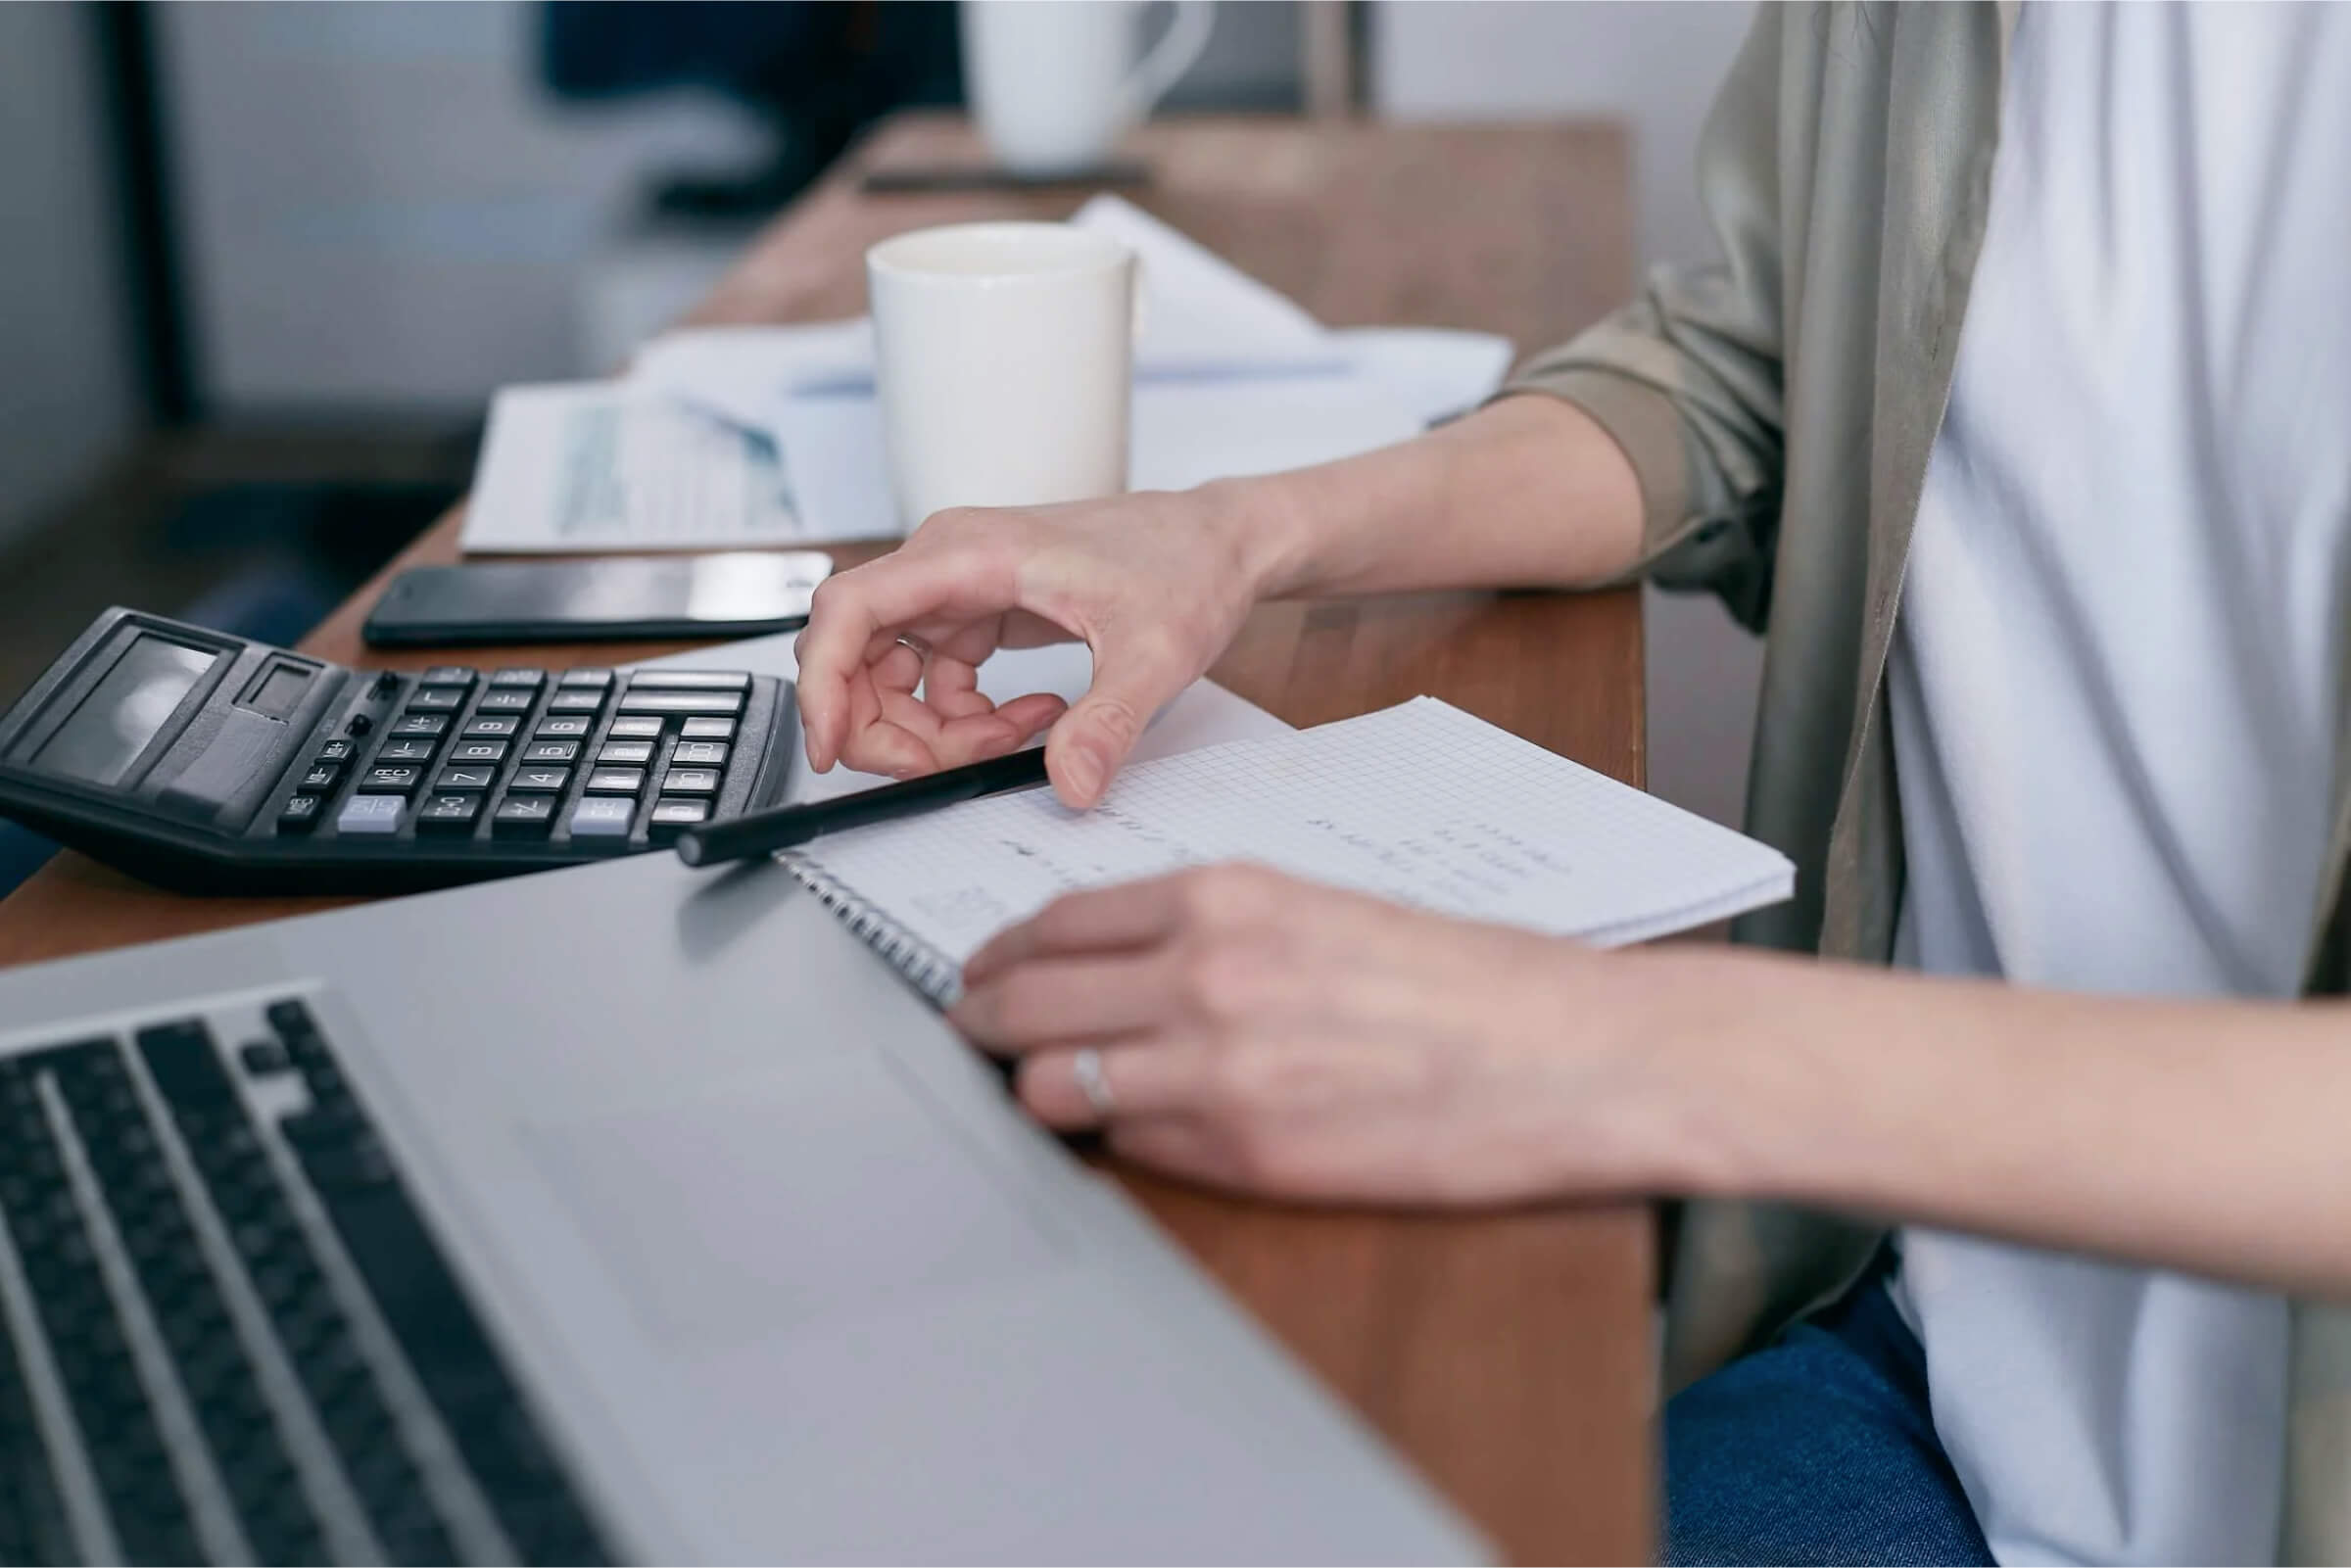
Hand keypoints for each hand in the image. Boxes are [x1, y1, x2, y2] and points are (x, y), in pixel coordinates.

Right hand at [793, 484, 1279, 806]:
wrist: (1220, 542)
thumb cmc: (1187, 565)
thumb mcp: (1156, 653)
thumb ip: (1108, 722)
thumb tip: (1071, 785)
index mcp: (968, 552)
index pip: (851, 608)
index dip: (823, 681)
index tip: (830, 748)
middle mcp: (948, 563)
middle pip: (858, 653)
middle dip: (885, 727)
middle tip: (941, 770)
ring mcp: (960, 589)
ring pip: (893, 674)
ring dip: (932, 729)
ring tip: (1014, 740)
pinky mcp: (979, 613)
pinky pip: (936, 680)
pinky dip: (965, 718)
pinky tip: (1030, 721)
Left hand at [949, 863, 1674, 1204]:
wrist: (1565, 1055)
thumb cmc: (1463, 981)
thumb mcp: (1320, 910)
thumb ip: (1211, 930)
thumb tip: (1117, 962)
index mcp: (1224, 898)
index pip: (1054, 925)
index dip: (999, 956)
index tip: (982, 973)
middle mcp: (1204, 976)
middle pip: (1024, 1003)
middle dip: (983, 1023)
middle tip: (972, 1036)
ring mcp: (1216, 1073)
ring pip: (1053, 1086)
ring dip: (1038, 1092)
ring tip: (1042, 1093)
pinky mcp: (1245, 1158)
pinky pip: (1133, 1151)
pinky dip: (1121, 1142)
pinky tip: (1138, 1131)